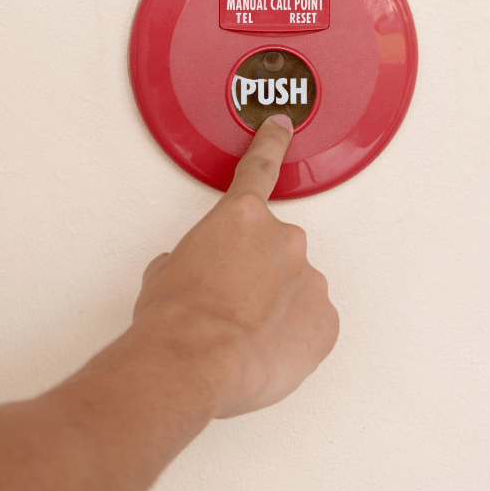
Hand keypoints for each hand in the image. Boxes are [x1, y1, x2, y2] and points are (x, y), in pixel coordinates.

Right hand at [134, 115, 338, 417]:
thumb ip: (191, 258)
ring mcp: (310, 281)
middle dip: (255, 271)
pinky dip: (290, 335)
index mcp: (241, 218)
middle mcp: (284, 241)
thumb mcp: (163, 273)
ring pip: (294, 288)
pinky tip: (263, 349)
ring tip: (240, 335)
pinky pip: (310, 323)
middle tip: (226, 302)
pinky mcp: (326, 323)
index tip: (280, 127)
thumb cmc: (175, 318)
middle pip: (274, 248)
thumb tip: (193, 274)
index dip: (270, 144)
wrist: (195, 364)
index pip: (259, 168)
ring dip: (274, 306)